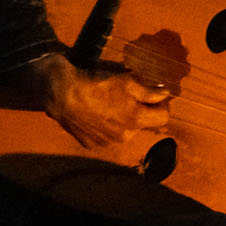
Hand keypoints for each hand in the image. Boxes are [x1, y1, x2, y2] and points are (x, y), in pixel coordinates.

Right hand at [39, 55, 171, 150]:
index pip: (163, 117)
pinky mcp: (91, 144)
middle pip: (142, 124)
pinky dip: (104, 126)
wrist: (60, 93)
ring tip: (107, 104)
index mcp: (136, 120)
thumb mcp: (128, 81)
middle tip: (125, 96)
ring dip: (121, 120)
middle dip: (139, 111)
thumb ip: (150, 92)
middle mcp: (124, 136)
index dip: (161, 104)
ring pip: (123, 131)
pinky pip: (105, 136)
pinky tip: (94, 113)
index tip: (153, 95)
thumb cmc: (96, 85)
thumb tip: (165, 94)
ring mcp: (106, 142)